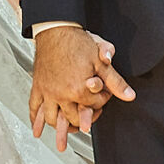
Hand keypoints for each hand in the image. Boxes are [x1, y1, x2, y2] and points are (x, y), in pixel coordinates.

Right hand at [29, 26, 132, 151]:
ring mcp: (48, 92)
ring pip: (52, 118)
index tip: (103, 94)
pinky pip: (34, 107)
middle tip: (86, 115)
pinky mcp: (38, 86)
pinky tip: (37, 127)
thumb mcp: (101, 61)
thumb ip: (115, 82)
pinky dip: (35, 119)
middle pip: (73, 117)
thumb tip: (129, 95)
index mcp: (78, 90)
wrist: (55, 29)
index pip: (95, 105)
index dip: (102, 100)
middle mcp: (61, 95)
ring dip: (59, 127)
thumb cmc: (77, 42)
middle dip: (82, 117)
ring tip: (63, 135)